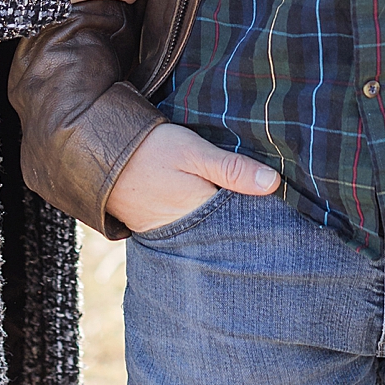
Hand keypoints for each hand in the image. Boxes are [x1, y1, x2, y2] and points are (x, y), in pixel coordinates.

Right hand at [107, 121, 279, 234]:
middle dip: (250, 225)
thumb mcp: (193, 151)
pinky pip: (192, 232)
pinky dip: (206, 224)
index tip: (288, 209)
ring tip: (254, 218)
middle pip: (230, 233)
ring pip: (212, 234)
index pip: (245, 224)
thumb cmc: (148, 150)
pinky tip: (218, 213)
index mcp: (201, 215)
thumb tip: (274, 183)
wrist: (96, 154)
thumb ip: (231, 168)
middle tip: (278, 220)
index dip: (267, 216)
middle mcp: (188, 233)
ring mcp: (171, 234)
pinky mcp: (159, 229)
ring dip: (228, 224)